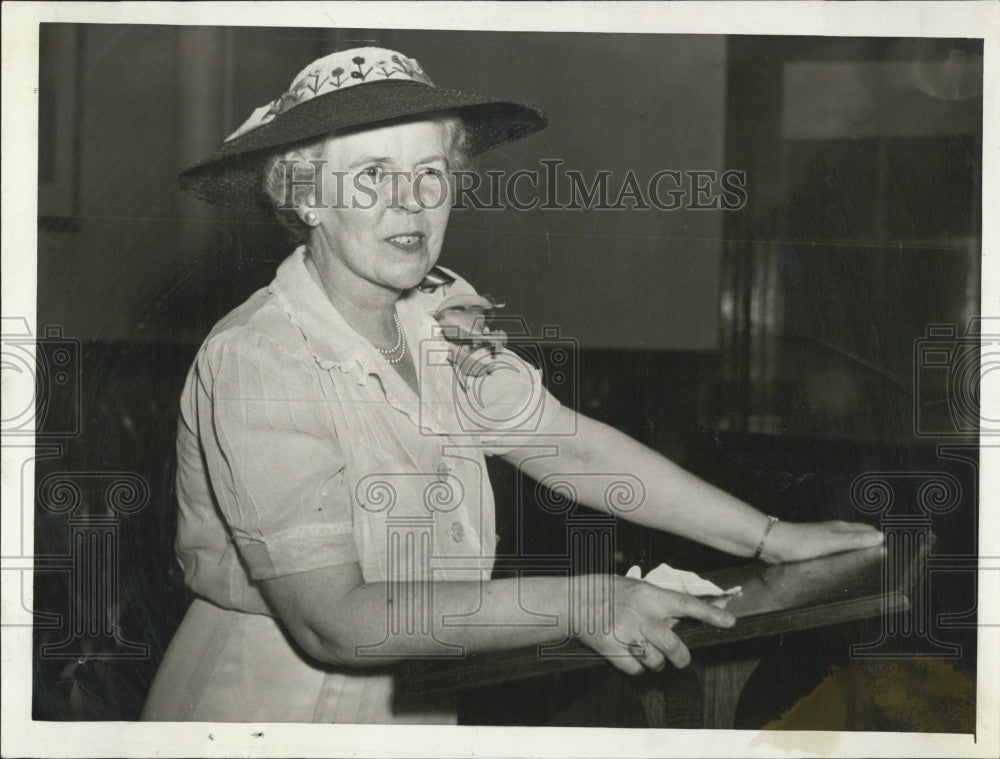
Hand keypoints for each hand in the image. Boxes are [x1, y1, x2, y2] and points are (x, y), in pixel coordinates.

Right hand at [574, 575, 735, 675]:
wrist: (575, 602)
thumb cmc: (607, 592)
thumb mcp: (636, 587)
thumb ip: (658, 602)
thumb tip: (681, 619)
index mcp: (650, 596)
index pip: (687, 605)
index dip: (711, 614)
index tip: (729, 622)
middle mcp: (642, 616)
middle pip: (674, 646)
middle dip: (681, 658)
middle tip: (680, 659)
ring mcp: (627, 635)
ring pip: (656, 662)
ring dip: (656, 663)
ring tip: (647, 653)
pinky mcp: (614, 651)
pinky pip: (636, 670)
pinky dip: (637, 669)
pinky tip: (630, 656)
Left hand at [761, 520, 883, 563]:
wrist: (776, 544)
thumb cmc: (803, 543)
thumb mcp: (833, 543)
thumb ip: (856, 540)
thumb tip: (880, 538)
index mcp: (841, 528)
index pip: (867, 530)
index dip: (879, 538)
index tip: (892, 548)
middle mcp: (834, 530)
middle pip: (858, 534)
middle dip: (871, 541)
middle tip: (885, 554)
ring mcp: (824, 538)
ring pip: (847, 541)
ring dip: (858, 547)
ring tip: (869, 558)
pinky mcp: (815, 547)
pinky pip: (836, 549)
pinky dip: (845, 553)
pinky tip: (843, 561)